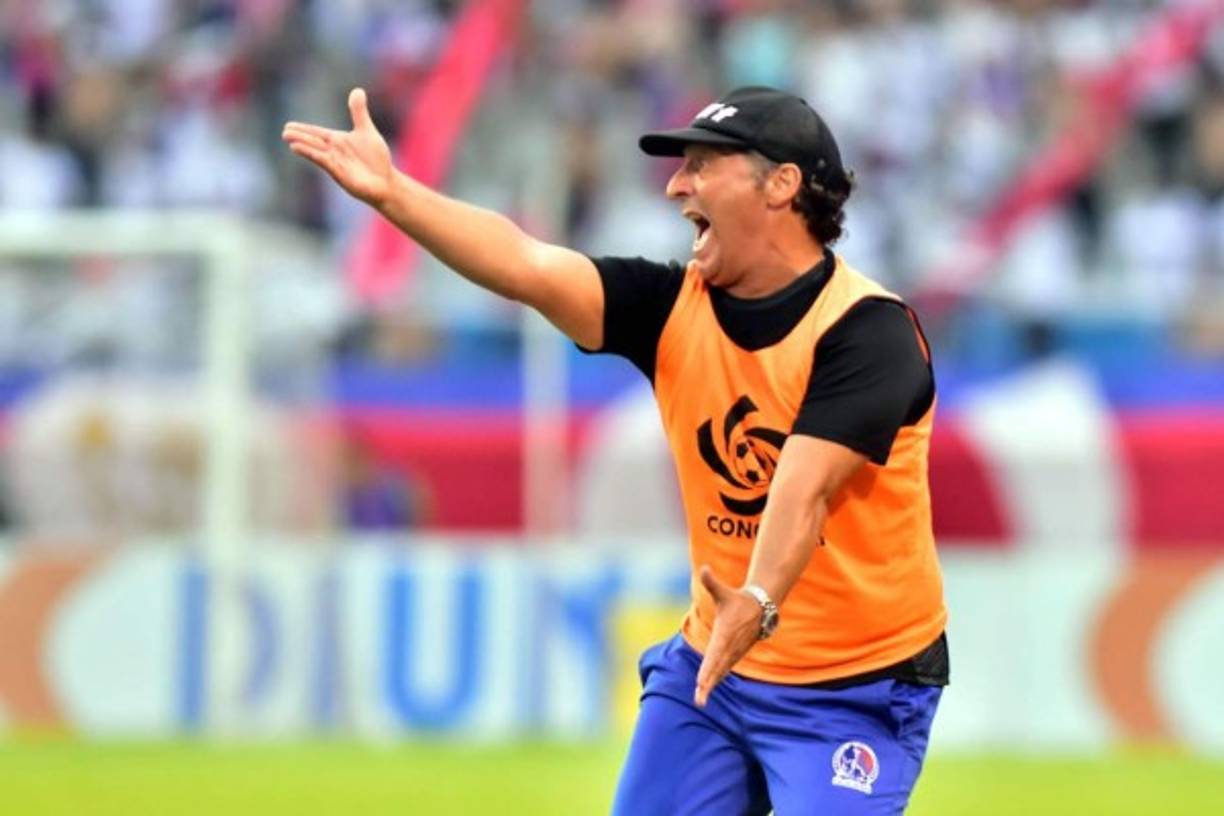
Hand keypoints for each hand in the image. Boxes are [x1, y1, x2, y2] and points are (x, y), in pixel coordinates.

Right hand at [282, 88, 393, 206]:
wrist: (386, 182)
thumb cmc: (376, 159)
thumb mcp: (366, 130)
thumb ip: (359, 112)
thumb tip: (357, 90)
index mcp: (337, 141)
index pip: (317, 133)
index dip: (303, 129)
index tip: (288, 125)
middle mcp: (334, 152)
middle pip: (313, 142)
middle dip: (300, 137)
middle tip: (284, 132)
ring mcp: (336, 163)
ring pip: (317, 152)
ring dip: (305, 147)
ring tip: (290, 140)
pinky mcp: (341, 174)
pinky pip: (327, 164)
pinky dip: (317, 157)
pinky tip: (310, 155)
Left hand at [694, 565, 763, 707]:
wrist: (761, 607)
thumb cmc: (738, 599)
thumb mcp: (724, 591)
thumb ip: (711, 582)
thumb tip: (703, 568)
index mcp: (725, 634)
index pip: (715, 654)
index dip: (709, 668)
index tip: (701, 681)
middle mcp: (730, 646)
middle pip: (717, 668)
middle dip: (707, 683)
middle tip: (699, 699)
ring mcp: (734, 652)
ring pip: (721, 671)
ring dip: (711, 685)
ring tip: (700, 699)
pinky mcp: (735, 654)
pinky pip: (724, 669)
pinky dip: (716, 679)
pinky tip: (706, 689)